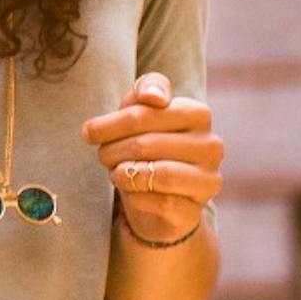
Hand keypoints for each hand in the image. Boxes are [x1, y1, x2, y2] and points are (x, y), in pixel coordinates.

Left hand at [81, 72, 222, 239]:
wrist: (159, 200)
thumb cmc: (146, 148)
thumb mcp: (140, 114)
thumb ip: (144, 90)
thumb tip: (153, 96)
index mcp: (197, 114)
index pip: (145, 112)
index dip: (109, 125)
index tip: (89, 133)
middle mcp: (211, 145)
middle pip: (145, 143)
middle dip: (112, 151)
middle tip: (101, 156)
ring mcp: (208, 178)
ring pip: (158, 173)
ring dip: (123, 173)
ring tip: (115, 172)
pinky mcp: (195, 208)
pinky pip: (160, 202)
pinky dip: (134, 196)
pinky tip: (130, 192)